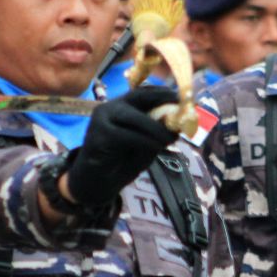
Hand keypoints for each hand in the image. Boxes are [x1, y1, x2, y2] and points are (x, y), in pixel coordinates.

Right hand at [65, 87, 178, 206]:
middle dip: (162, 107)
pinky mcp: (99, 134)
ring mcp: (102, 119)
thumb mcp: (144, 144)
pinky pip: (127, 135)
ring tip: (170, 139)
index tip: (181, 99)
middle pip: (139, 99)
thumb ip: (156, 132)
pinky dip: (145, 141)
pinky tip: (156, 148)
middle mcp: (109, 107)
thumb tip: (177, 123)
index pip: (143, 92)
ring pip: (134, 117)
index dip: (163, 93)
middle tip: (180, 120)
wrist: (96, 184)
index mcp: (120, 106)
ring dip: (156, 128)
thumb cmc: (121, 163)